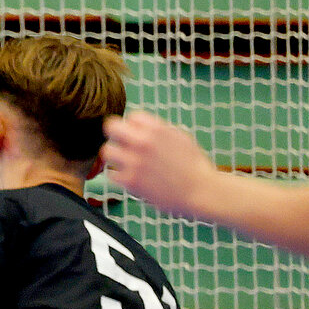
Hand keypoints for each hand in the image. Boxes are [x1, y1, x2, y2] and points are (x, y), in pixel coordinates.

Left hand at [101, 111, 219, 217]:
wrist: (201, 191)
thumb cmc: (193, 166)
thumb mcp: (180, 137)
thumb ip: (158, 130)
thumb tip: (138, 125)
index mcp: (157, 128)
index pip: (131, 117)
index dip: (135, 127)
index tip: (139, 136)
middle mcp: (143, 142)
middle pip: (111, 127)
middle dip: (117, 135)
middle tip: (123, 145)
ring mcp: (134, 161)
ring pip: (107, 151)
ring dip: (115, 156)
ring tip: (127, 163)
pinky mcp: (130, 181)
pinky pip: (111, 174)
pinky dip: (120, 176)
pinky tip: (132, 178)